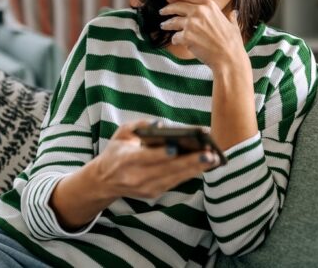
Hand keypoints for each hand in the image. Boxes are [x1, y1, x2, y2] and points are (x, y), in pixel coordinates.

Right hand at [90, 120, 219, 199]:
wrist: (104, 181)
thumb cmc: (117, 151)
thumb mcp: (122, 133)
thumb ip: (140, 125)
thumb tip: (161, 123)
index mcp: (125, 160)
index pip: (147, 158)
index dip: (162, 154)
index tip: (177, 147)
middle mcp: (136, 177)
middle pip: (167, 170)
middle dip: (190, 162)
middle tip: (210, 154)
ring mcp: (145, 188)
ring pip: (174, 178)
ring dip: (195, 169)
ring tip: (213, 159)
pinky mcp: (153, 194)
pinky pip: (174, 183)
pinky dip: (189, 174)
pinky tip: (203, 165)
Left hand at [159, 0, 245, 68]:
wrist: (229, 58)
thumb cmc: (232, 43)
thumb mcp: (232, 25)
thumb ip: (230, 17)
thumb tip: (234, 13)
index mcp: (209, 5)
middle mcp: (199, 11)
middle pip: (176, 6)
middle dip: (167, 8)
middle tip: (162, 11)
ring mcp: (191, 23)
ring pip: (172, 21)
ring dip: (166, 24)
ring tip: (164, 26)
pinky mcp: (186, 36)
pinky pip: (175, 37)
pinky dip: (175, 40)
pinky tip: (178, 41)